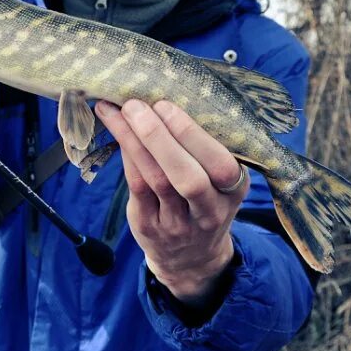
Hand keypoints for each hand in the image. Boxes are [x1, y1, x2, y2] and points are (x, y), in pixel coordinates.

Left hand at [94, 99, 248, 307]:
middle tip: (136, 105)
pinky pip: (136, 187)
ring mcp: (179, 224)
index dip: (192, 135)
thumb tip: (169, 93)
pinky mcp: (150, 227)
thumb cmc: (204, 199)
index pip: (220, 165)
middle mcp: (209, 210)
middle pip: (187, 177)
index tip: (167, 105)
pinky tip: (117, 131)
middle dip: (159, 137)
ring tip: (116, 110)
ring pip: (156, 180)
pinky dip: (126, 154)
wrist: (191, 257)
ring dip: (133, 140)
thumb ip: (205, 148)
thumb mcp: (219, 180)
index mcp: (234, 190)